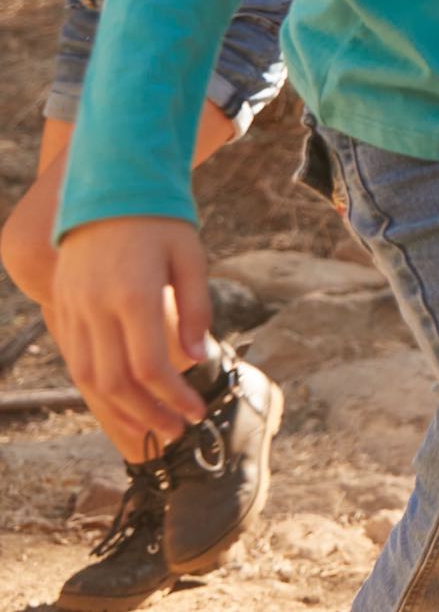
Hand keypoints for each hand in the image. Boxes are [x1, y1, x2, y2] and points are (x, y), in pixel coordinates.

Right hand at [51, 217, 212, 446]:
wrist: (107, 187)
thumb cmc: (159, 221)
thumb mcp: (191, 257)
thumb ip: (196, 309)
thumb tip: (196, 359)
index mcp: (133, 295)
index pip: (150, 367)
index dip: (173, 398)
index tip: (197, 413)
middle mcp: (96, 307)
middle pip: (116, 381)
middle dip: (148, 414)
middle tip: (177, 431)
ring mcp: (73, 309)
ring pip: (88, 378)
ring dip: (120, 410)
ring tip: (151, 427)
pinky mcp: (62, 308)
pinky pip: (74, 359)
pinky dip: (96, 386)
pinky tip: (121, 399)